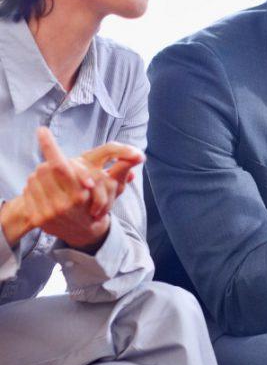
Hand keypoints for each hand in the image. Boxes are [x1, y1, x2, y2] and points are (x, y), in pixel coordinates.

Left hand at [0, 128, 141, 250]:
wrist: (84, 233)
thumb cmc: (97, 205)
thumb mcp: (112, 188)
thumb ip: (122, 168)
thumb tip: (140, 156)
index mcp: (80, 193)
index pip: (60, 165)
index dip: (50, 146)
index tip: (41, 130)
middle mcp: (62, 204)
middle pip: (44, 168)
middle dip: (48, 163)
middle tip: (54, 165)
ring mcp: (47, 213)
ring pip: (34, 179)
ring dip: (40, 176)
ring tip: (51, 181)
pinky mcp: (36, 218)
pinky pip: (27, 192)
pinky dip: (33, 188)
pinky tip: (43, 192)